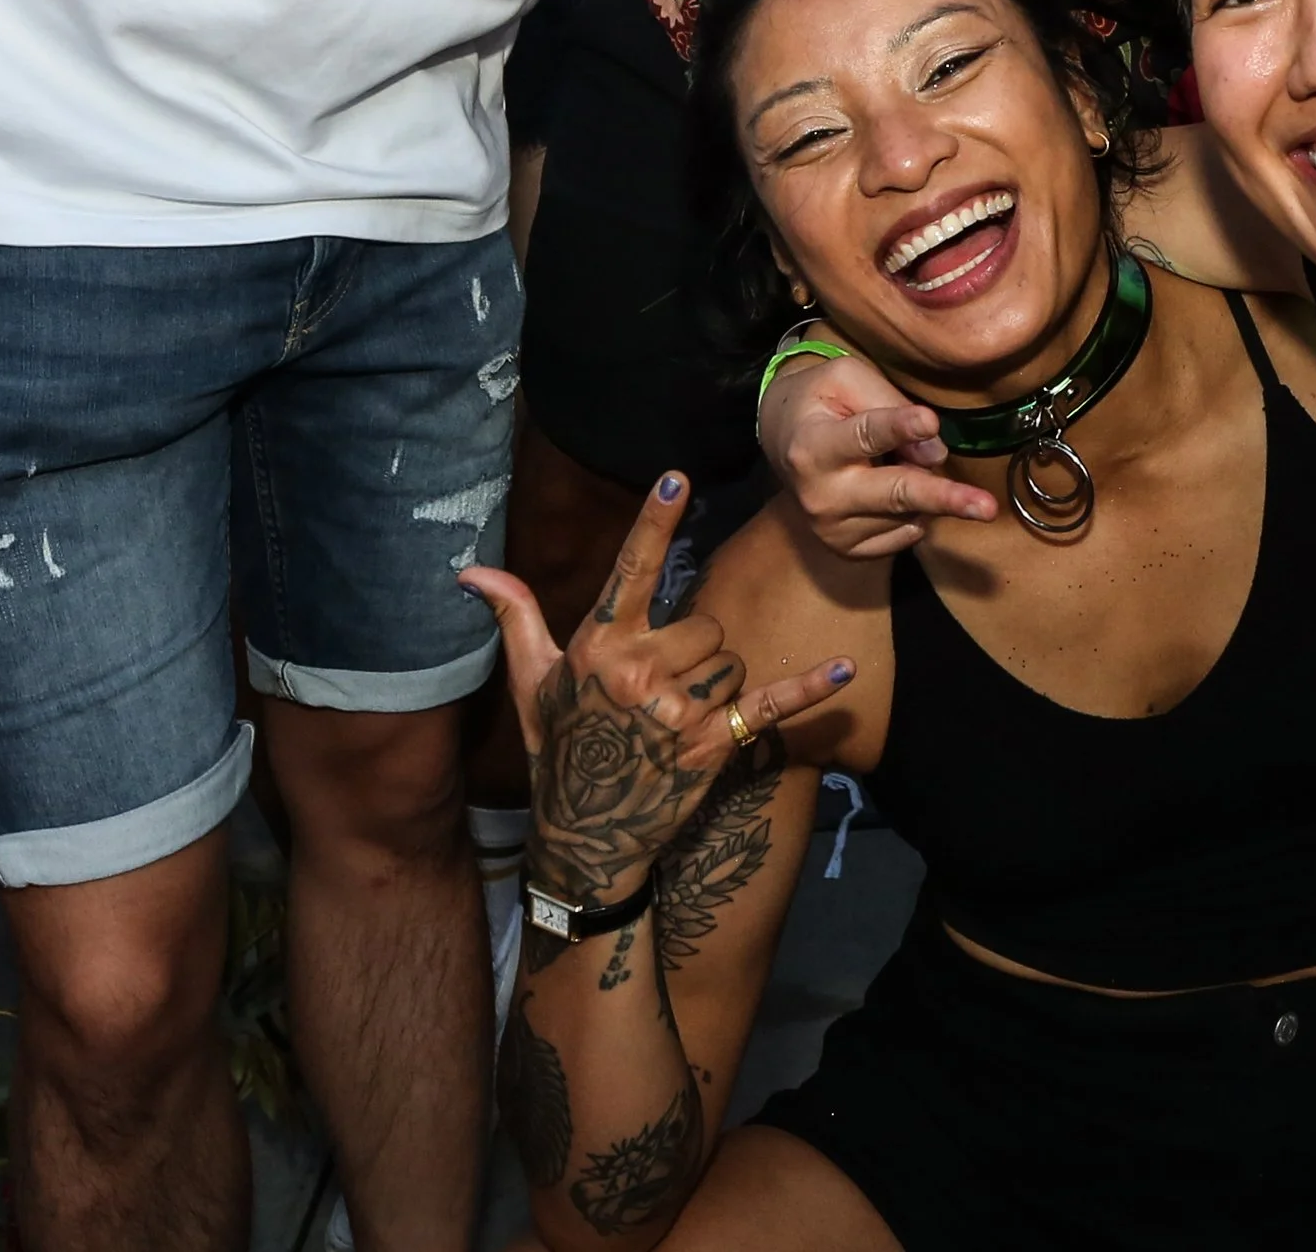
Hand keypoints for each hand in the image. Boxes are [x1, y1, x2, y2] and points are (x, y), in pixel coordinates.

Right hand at [464, 476, 853, 912]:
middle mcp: (638, 671)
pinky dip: (808, 689)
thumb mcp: (531, 683)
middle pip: (703, 623)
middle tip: (660, 690)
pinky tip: (845, 669)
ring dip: (718, 683)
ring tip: (678, 718)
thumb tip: (471, 570)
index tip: (677, 478)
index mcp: (599, 645)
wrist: (584, 837)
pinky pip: (769, 704)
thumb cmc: (557, 750)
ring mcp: (677, 710)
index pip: (631, 569)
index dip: (654, 520)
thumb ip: (515, 618)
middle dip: (693, 649)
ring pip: (730, 660)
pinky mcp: (712, 745)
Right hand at [759, 349, 996, 560]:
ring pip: (909, 511)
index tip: (929, 421)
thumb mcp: (846, 379)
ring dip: (923, 486)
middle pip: (895, 494)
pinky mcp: (850, 550)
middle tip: (986, 508)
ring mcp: (834, 530)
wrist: (783, 442)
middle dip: (943, 498)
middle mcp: (821, 496)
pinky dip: (914, 510)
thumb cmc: (821, 401)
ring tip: (894, 460)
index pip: (864, 435)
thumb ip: (889, 405)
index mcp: (812, 447)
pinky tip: (890, 486)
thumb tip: (934, 454)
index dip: (898, 427)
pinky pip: (905, 532)